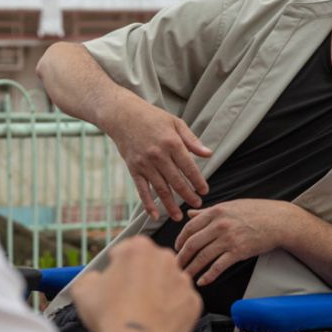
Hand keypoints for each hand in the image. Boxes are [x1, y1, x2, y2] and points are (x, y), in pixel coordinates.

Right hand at [71, 236, 201, 331]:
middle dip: (141, 278)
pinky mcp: (193, 302)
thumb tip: (94, 280)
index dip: (118, 267)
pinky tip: (156, 323)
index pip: (127, 251)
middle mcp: (165, 258)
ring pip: (168, 284)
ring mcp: (182, 280)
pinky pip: (181, 304)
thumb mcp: (83, 290)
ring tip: (143, 314)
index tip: (114, 281)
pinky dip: (171, 312)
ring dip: (158, 294)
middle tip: (128, 299)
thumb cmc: (110, 314)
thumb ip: (89, 277)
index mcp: (139, 248)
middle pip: (151, 265)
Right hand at [107, 97, 211, 220]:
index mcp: (172, 143)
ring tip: (178, 217)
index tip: (205, 191)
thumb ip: (192, 141)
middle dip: (188, 195)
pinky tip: (154, 215)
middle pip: (176, 181)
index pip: (189, 167)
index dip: (198, 181)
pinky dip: (148, 204)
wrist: (123, 115)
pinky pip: (142, 190)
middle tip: (197, 205)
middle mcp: (158, 155)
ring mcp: (145, 164)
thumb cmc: (152, 117)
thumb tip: (209, 154)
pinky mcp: (133, 169)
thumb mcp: (176, 123)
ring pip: (160, 189)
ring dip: (170, 205)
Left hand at [175, 200, 298, 285]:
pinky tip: (202, 281)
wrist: (278, 221)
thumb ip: (207, 211)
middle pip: (192, 244)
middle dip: (181, 257)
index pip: (189, 228)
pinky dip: (208, 276)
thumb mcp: (229, 206)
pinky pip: (218, 266)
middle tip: (175, 266)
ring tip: (184, 276)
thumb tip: (190, 214)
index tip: (176, 249)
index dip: (180, 240)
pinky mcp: (238, 252)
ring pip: (203, 256)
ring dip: (191, 268)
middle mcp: (220, 225)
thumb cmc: (255, 212)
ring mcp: (229, 239)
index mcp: (215, 212)